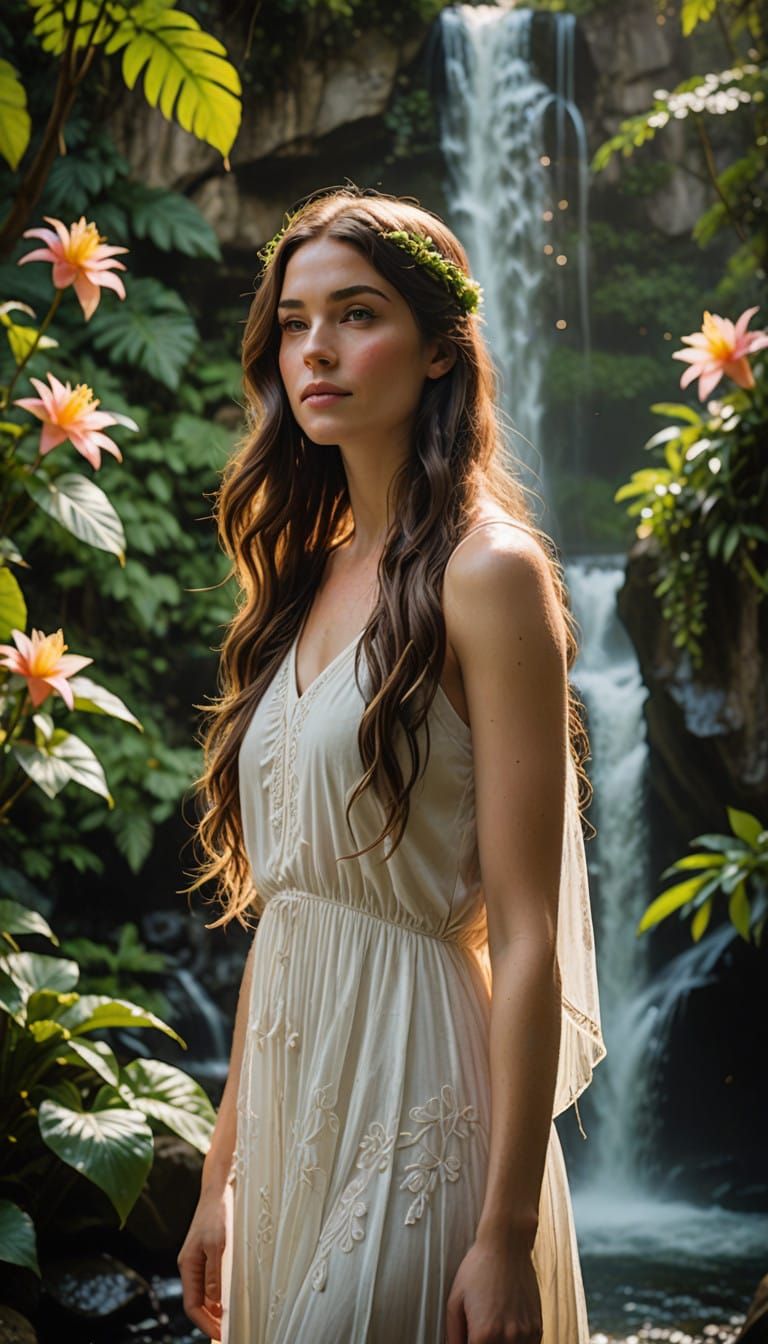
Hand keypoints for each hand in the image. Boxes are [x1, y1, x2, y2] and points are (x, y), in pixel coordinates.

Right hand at [177, 1180, 229, 1340]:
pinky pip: (211, 1282)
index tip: (222, 1335)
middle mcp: (190, 1266)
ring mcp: (198, 1261)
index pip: (192, 1306)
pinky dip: (220, 1295)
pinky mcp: (208, 1255)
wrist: (218, 1190)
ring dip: (216, 1310)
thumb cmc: (217, 1214)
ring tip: (233, 1322)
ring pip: (205, 1294)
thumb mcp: (218, 1244)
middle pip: (197, 1303)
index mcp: (187, 1266)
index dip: (205, 1323)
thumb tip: (214, 1302)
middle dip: (211, 1320)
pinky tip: (232, 1300)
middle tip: (230, 1333)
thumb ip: (214, 1273)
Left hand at [445, 1238, 542, 1343]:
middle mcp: (507, 1338)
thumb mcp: (455, 1300)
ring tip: (492, 1332)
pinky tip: (507, 1333)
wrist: (507, 1244)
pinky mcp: (537, 1326)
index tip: (468, 1339)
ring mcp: (525, 1333)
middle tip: (478, 1334)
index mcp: (484, 1334)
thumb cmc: (478, 1268)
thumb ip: (453, 1334)